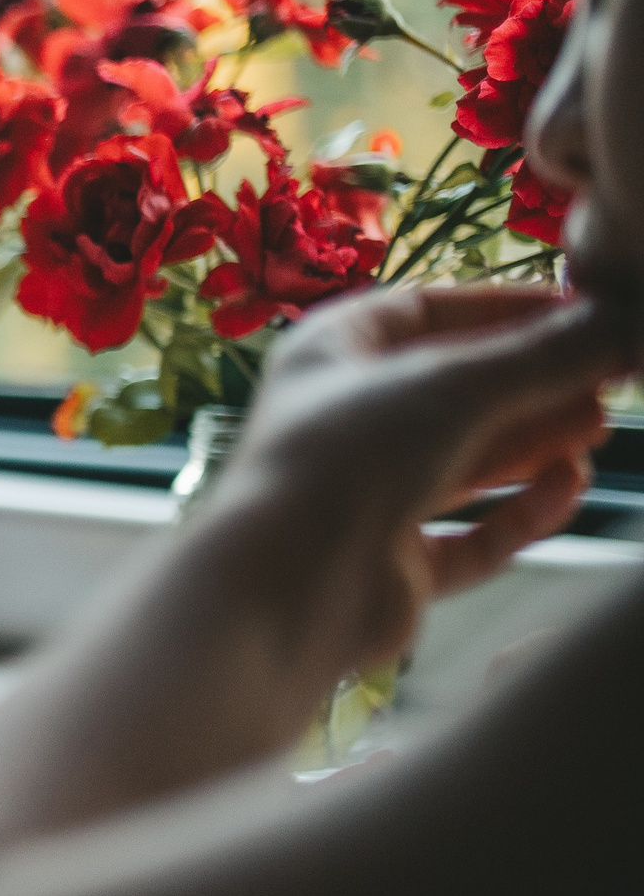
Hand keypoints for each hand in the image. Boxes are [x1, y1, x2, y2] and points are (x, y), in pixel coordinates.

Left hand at [217, 285, 628, 670]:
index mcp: (329, 353)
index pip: (427, 311)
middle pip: (455, 389)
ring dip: (532, 443)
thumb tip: (622, 324)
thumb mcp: (456, 384)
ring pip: (464, 461)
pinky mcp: (389, 563)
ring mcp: (363, 495)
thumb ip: (544, 356)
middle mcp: (340, 421)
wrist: (285, 586)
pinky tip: (566, 488)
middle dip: (532, 382)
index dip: (506, 308)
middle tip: (607, 379)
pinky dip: (517, 513)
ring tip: (598, 428)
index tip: (582, 311)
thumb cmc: (346, 458)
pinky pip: (467, 534)